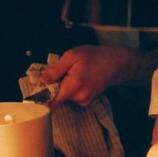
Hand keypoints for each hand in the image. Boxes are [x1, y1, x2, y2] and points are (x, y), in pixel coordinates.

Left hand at [39, 45, 156, 106]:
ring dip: (65, 86)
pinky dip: (72, 88)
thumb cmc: (95, 56)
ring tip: (75, 73)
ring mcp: (85, 100)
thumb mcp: (72, 56)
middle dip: (56, 85)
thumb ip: (56, 69)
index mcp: (73, 85)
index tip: (40, 89)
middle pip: (58, 97)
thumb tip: (42, 80)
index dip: (43, 95)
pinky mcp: (88, 100)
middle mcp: (79, 97)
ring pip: (65, 96)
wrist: (117, 63)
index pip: (52, 100)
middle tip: (63, 72)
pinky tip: (80, 78)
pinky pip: (73, 96)